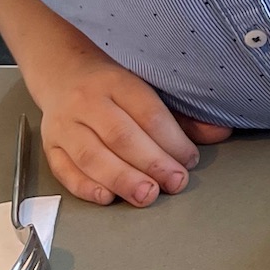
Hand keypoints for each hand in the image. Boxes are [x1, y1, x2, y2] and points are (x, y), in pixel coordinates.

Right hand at [27, 50, 231, 206]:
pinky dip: (85, 187)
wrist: (61, 72)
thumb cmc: (112, 85)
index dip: (171, 139)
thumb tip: (220, 133)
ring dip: (121, 179)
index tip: (189, 160)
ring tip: (146, 195)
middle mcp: (87, 102)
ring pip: (91, 155)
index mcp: (116, 81)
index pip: (147, 112)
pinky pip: (64, 170)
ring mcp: (64, 125)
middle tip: (174, 183)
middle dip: (151, 163)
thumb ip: (182, 115)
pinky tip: (107, 197)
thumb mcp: (147, 87)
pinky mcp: (49, 146)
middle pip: (120, 136)